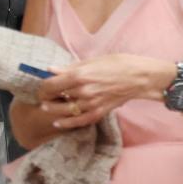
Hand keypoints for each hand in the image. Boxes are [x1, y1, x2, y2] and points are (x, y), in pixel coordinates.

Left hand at [37, 54, 168, 129]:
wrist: (140, 77)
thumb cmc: (119, 64)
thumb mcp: (93, 60)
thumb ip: (70, 67)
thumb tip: (51, 70)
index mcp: (79, 75)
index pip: (49, 85)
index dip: (42, 86)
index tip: (42, 85)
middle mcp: (82, 91)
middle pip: (54, 98)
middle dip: (47, 96)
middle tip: (45, 95)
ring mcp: (91, 103)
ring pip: (63, 111)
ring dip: (53, 109)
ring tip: (48, 107)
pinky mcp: (99, 112)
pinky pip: (78, 121)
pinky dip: (66, 123)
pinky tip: (58, 122)